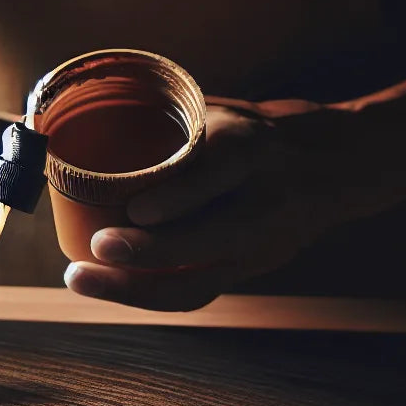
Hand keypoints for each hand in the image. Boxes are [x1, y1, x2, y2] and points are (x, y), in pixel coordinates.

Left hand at [64, 98, 375, 310]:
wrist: (336, 166)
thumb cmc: (254, 131)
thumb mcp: (222, 111)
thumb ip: (164, 117)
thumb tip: (69, 112)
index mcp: (255, 149)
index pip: (224, 172)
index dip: (182, 195)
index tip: (137, 208)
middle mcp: (263, 199)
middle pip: (216, 235)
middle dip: (155, 249)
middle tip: (99, 248)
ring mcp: (259, 244)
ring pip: (202, 279)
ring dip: (138, 287)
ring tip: (83, 279)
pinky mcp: (248, 269)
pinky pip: (196, 291)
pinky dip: (148, 294)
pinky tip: (106, 289)